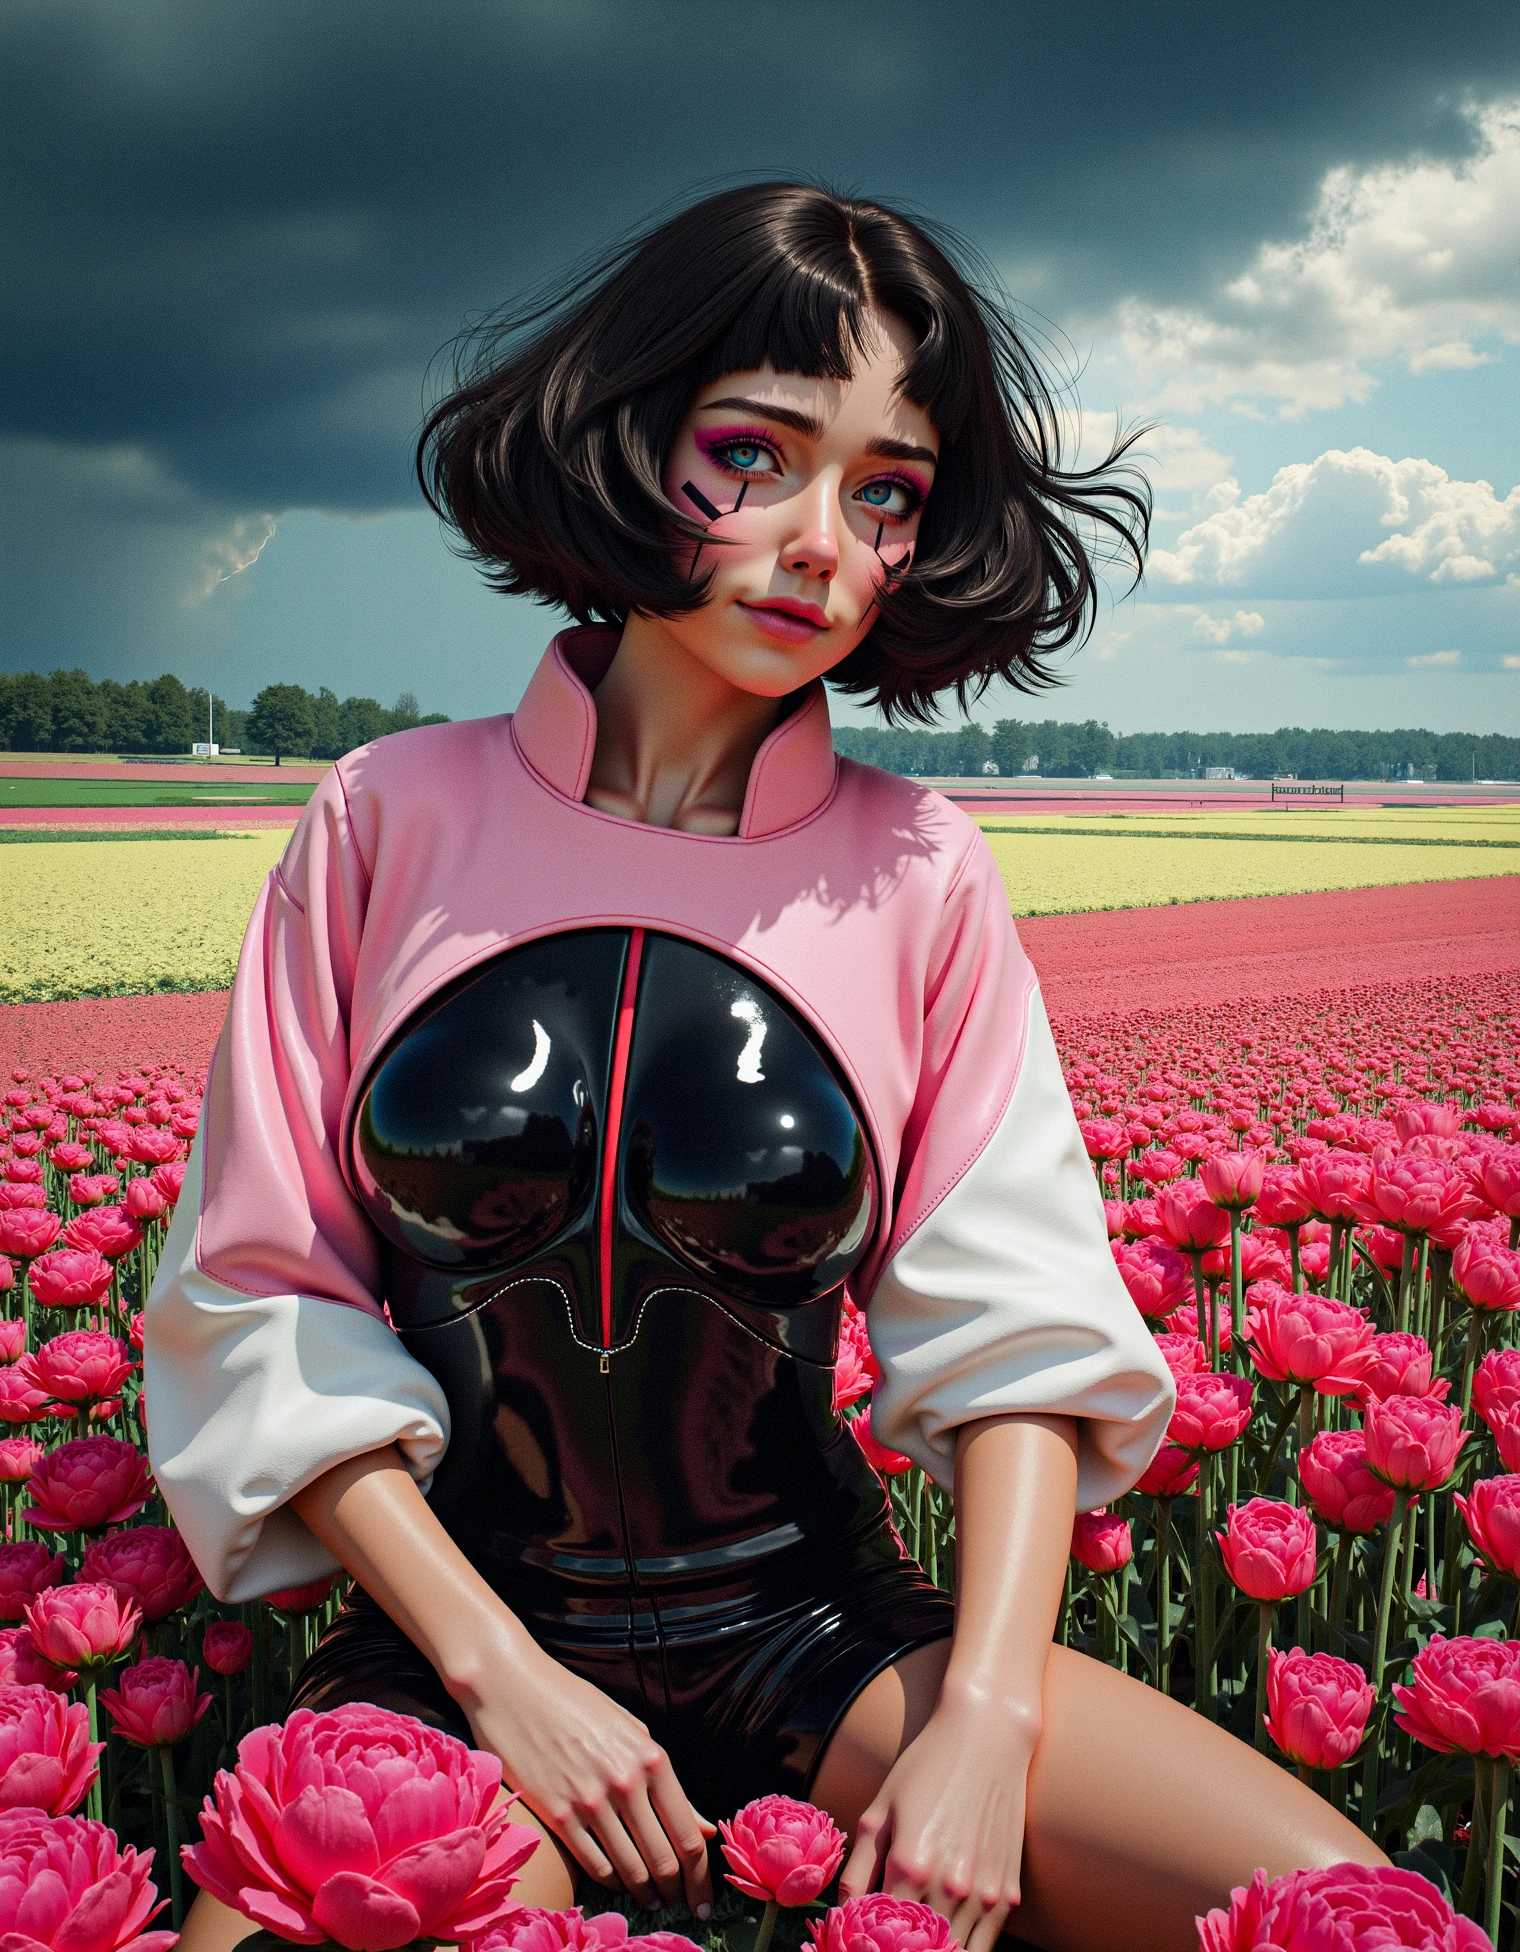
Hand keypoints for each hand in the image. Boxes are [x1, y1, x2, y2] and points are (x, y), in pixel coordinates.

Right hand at [457, 1641, 715, 1914]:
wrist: (511, 1686)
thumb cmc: (574, 1703)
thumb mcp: (629, 1730)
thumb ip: (665, 1781)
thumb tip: (703, 1827)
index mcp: (651, 1758)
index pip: (688, 1834)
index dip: (701, 1877)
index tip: (705, 1900)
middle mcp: (625, 1782)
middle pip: (664, 1859)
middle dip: (678, 1892)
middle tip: (684, 1907)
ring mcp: (589, 1801)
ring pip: (630, 1869)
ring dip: (645, 1893)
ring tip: (652, 1901)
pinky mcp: (555, 1815)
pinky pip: (594, 1864)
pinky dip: (611, 1882)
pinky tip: (618, 1884)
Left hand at [838, 1691, 1040, 1951]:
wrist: (986, 1738)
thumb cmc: (925, 1768)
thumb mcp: (879, 1810)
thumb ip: (857, 1870)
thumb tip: (841, 1916)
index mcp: (909, 1867)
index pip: (880, 1937)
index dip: (866, 1943)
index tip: (860, 1938)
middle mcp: (949, 1888)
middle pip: (918, 1951)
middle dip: (898, 1949)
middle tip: (886, 1940)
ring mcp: (983, 1894)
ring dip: (932, 1950)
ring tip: (914, 1942)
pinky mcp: (1008, 1893)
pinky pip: (983, 1946)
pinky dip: (963, 1949)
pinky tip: (946, 1936)